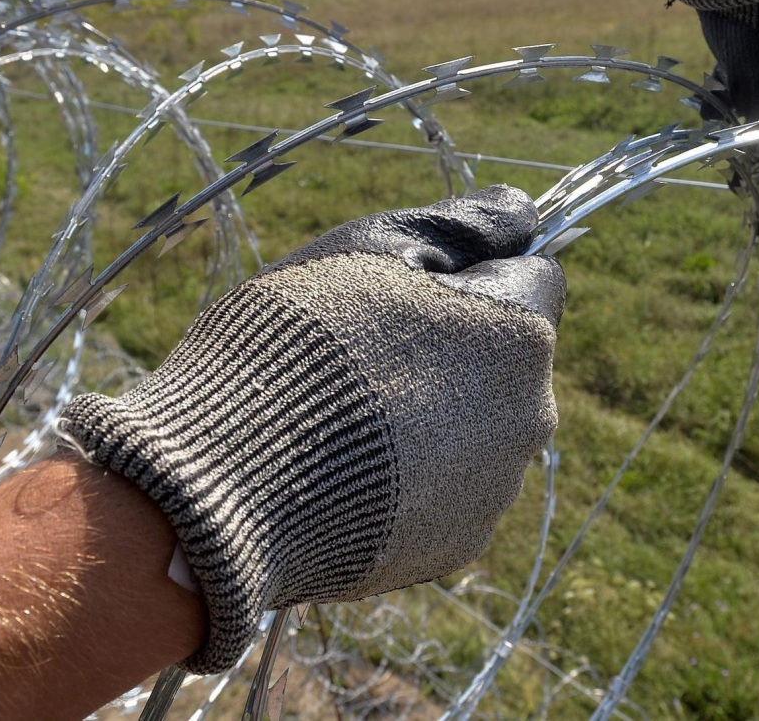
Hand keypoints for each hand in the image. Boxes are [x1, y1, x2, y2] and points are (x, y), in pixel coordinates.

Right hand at [58, 185, 564, 671]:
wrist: (227, 484)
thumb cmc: (294, 345)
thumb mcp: (370, 249)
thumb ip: (461, 224)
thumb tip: (524, 211)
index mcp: (519, 337)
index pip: (531, 278)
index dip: (467, 272)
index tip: (401, 286)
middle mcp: (527, 419)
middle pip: (501, 360)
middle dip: (448, 346)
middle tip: (355, 349)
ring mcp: (491, 492)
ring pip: (471, 428)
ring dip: (425, 414)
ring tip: (335, 416)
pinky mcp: (450, 547)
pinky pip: (439, 492)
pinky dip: (403, 479)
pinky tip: (336, 470)